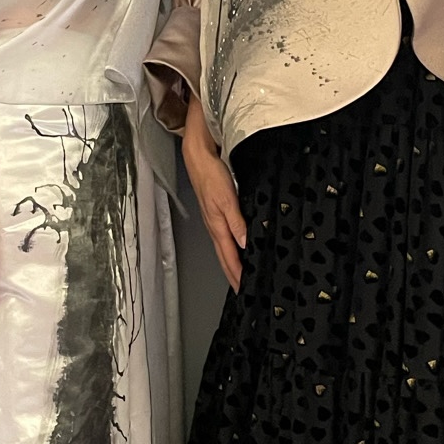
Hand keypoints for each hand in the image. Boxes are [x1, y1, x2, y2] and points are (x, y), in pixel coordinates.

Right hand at [182, 95, 246, 292]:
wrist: (197, 153)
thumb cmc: (210, 173)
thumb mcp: (226, 198)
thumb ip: (236, 222)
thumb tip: (244, 244)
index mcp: (218, 225)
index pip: (230, 257)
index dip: (238, 274)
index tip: (246, 289)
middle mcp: (216, 224)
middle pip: (226, 256)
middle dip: (234, 275)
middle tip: (244, 290)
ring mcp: (215, 217)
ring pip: (226, 247)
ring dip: (233, 262)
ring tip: (241, 275)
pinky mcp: (217, 209)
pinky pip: (226, 235)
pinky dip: (232, 246)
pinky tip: (239, 246)